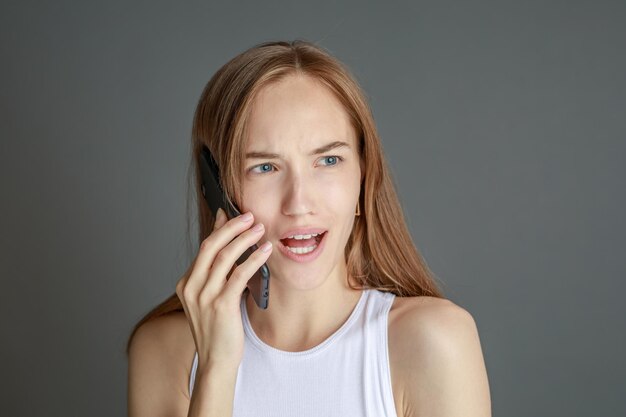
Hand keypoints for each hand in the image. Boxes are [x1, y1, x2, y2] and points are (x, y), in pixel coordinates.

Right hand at [175, 208, 271, 369]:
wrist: (216, 362)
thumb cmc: (217, 331)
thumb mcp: (211, 299)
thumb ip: (217, 275)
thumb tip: (231, 249)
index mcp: (186, 284)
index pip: (203, 247)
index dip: (218, 227)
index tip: (230, 212)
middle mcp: (191, 287)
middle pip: (210, 246)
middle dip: (231, 227)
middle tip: (249, 216)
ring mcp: (204, 296)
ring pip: (224, 257)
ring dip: (245, 239)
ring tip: (260, 229)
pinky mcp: (221, 305)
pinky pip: (238, 275)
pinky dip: (253, 260)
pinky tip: (265, 252)